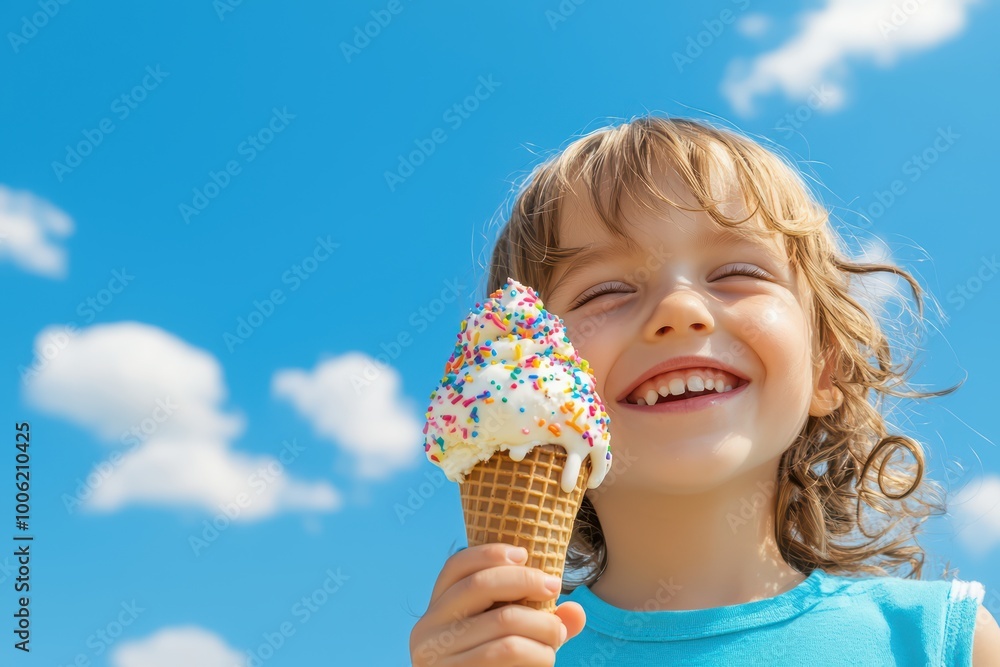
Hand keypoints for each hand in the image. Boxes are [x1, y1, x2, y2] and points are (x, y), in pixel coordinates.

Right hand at [409, 543, 586, 665]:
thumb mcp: (512, 639)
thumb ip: (540, 622)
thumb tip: (576, 613)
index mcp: (437, 611)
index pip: (456, 566)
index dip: (489, 553)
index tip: (524, 554)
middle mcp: (427, 629)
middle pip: (480, 584)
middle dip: (526, 581)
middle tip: (556, 589)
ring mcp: (436, 655)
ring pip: (503, 621)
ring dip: (542, 625)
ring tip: (557, 635)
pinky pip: (506, 651)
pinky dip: (537, 653)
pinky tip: (547, 659)